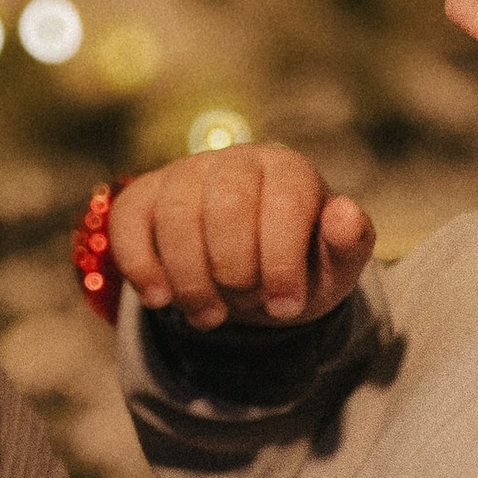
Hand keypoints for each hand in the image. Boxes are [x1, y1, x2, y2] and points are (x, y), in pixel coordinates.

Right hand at [107, 144, 372, 329]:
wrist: (253, 272)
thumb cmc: (301, 266)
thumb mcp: (335, 267)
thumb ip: (348, 243)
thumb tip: (346, 215)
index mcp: (289, 170)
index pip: (284, 201)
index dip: (282, 260)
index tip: (284, 308)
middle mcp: (235, 160)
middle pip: (225, 205)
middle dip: (234, 270)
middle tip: (245, 308)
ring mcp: (185, 173)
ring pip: (175, 215)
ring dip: (190, 279)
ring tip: (209, 317)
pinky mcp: (144, 195)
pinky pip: (129, 220)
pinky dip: (141, 264)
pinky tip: (159, 300)